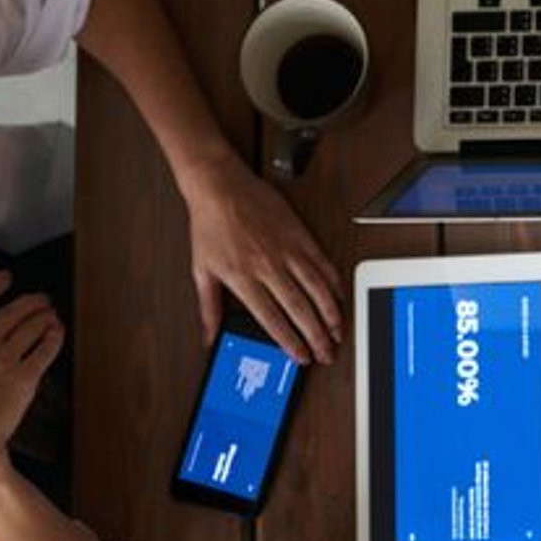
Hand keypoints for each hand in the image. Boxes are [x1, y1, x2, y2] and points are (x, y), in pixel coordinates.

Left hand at [183, 152, 343, 364]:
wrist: (219, 184)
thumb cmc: (210, 224)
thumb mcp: (202, 269)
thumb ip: (208, 308)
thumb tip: (209, 336)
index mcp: (243, 277)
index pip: (272, 319)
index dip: (290, 342)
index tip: (302, 356)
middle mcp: (267, 265)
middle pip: (299, 309)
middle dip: (317, 335)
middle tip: (327, 352)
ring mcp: (286, 249)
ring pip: (316, 288)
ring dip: (331, 313)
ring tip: (338, 330)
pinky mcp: (299, 234)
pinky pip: (322, 262)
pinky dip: (333, 282)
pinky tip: (338, 296)